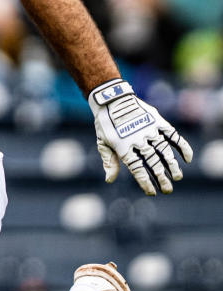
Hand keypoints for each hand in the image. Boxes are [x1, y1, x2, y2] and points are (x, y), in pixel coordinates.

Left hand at [89, 78, 192, 194]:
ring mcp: (149, 130)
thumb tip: (110, 180)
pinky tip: (187, 158)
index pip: (137, 169)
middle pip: (153, 162)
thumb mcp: (102, 142)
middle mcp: (138, 140)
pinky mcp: (157, 121)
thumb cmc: (105, 123)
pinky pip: (173, 135)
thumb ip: (109, 161)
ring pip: (164, 151)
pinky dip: (182, 146)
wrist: (111, 99)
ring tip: (177, 177)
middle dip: (161, 177)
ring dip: (172, 165)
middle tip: (168, 189)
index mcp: (123, 147)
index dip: (145, 182)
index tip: (152, 192)